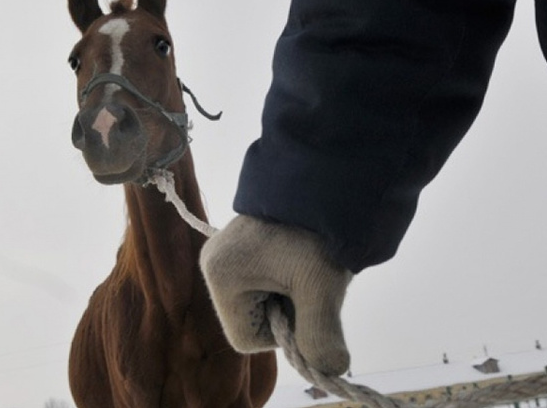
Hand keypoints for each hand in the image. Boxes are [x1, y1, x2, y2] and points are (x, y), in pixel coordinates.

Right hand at [200, 215, 351, 375]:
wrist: (324, 177)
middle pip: (253, 320)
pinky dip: (289, 278)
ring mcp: (225, 252)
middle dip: (289, 311)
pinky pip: (263, 280)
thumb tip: (332, 369)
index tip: (308, 301)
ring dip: (292, 293)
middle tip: (313, 279)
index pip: (248, 340)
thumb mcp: (322, 285)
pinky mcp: (241, 244)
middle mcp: (214, 264)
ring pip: (261, 301)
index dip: (284, 333)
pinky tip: (304, 257)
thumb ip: (322, 333)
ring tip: (310, 263)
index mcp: (220, 276)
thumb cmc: (317, 228)